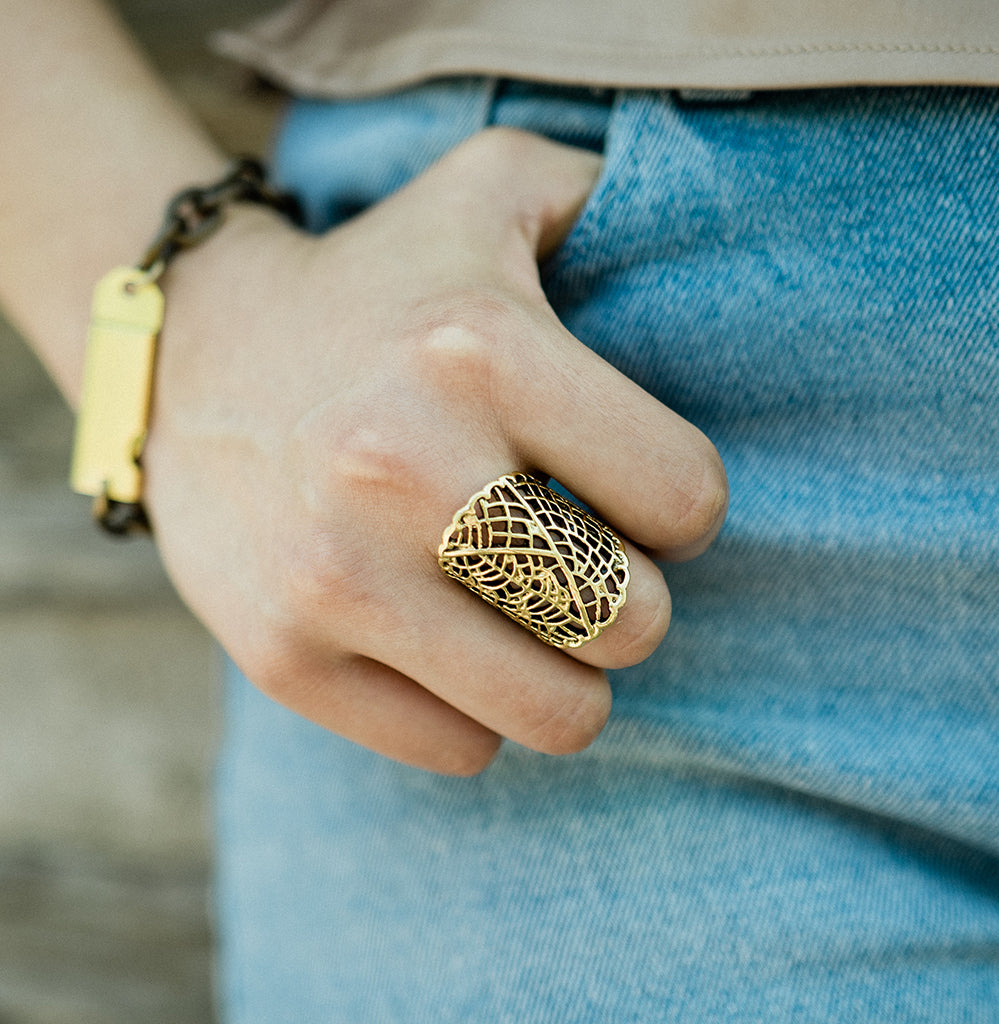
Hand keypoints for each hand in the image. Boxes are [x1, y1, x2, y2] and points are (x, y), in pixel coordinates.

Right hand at [141, 127, 727, 773]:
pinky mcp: (285, 658)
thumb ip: (605, 187)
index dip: (682, 506)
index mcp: (480, 352)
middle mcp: (404, 469)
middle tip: (590, 568)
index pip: (685, 497)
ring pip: (558, 713)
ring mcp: (337, 579)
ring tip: (538, 625)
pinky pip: (461, 748)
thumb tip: (699, 219)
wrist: (187, 357)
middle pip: (633, 620)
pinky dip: (478, 713)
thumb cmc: (374, 288)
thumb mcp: (485, 192)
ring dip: (571, 678)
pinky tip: (451, 648)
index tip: (637, 496)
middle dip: (635, 603)